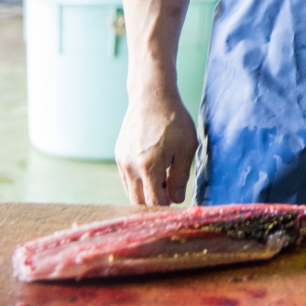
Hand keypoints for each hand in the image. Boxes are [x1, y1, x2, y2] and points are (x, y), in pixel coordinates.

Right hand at [116, 88, 196, 204]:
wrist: (152, 98)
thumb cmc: (174, 122)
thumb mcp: (186, 148)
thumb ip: (180, 177)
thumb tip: (177, 200)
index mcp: (149, 166)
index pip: (154, 201)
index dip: (166, 208)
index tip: (177, 206)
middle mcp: (130, 167)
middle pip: (138, 201)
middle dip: (155, 204)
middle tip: (171, 197)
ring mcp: (121, 161)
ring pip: (131, 192)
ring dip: (146, 193)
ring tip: (164, 181)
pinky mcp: (118, 156)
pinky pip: (127, 179)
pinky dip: (139, 183)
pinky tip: (154, 172)